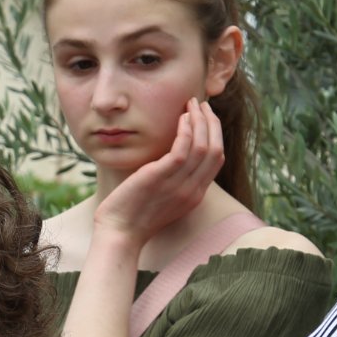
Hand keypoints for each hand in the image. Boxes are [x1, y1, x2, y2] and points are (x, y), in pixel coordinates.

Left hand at [93, 97, 224, 246]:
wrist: (119, 232)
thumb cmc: (134, 214)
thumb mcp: (163, 197)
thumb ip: (174, 180)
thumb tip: (174, 157)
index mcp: (195, 195)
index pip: (217, 160)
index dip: (215, 134)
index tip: (207, 117)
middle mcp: (192, 190)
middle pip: (216, 150)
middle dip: (212, 123)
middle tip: (202, 104)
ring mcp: (179, 185)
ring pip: (203, 146)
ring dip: (200, 121)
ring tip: (191, 103)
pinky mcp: (161, 177)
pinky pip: (183, 149)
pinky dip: (186, 130)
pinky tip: (182, 117)